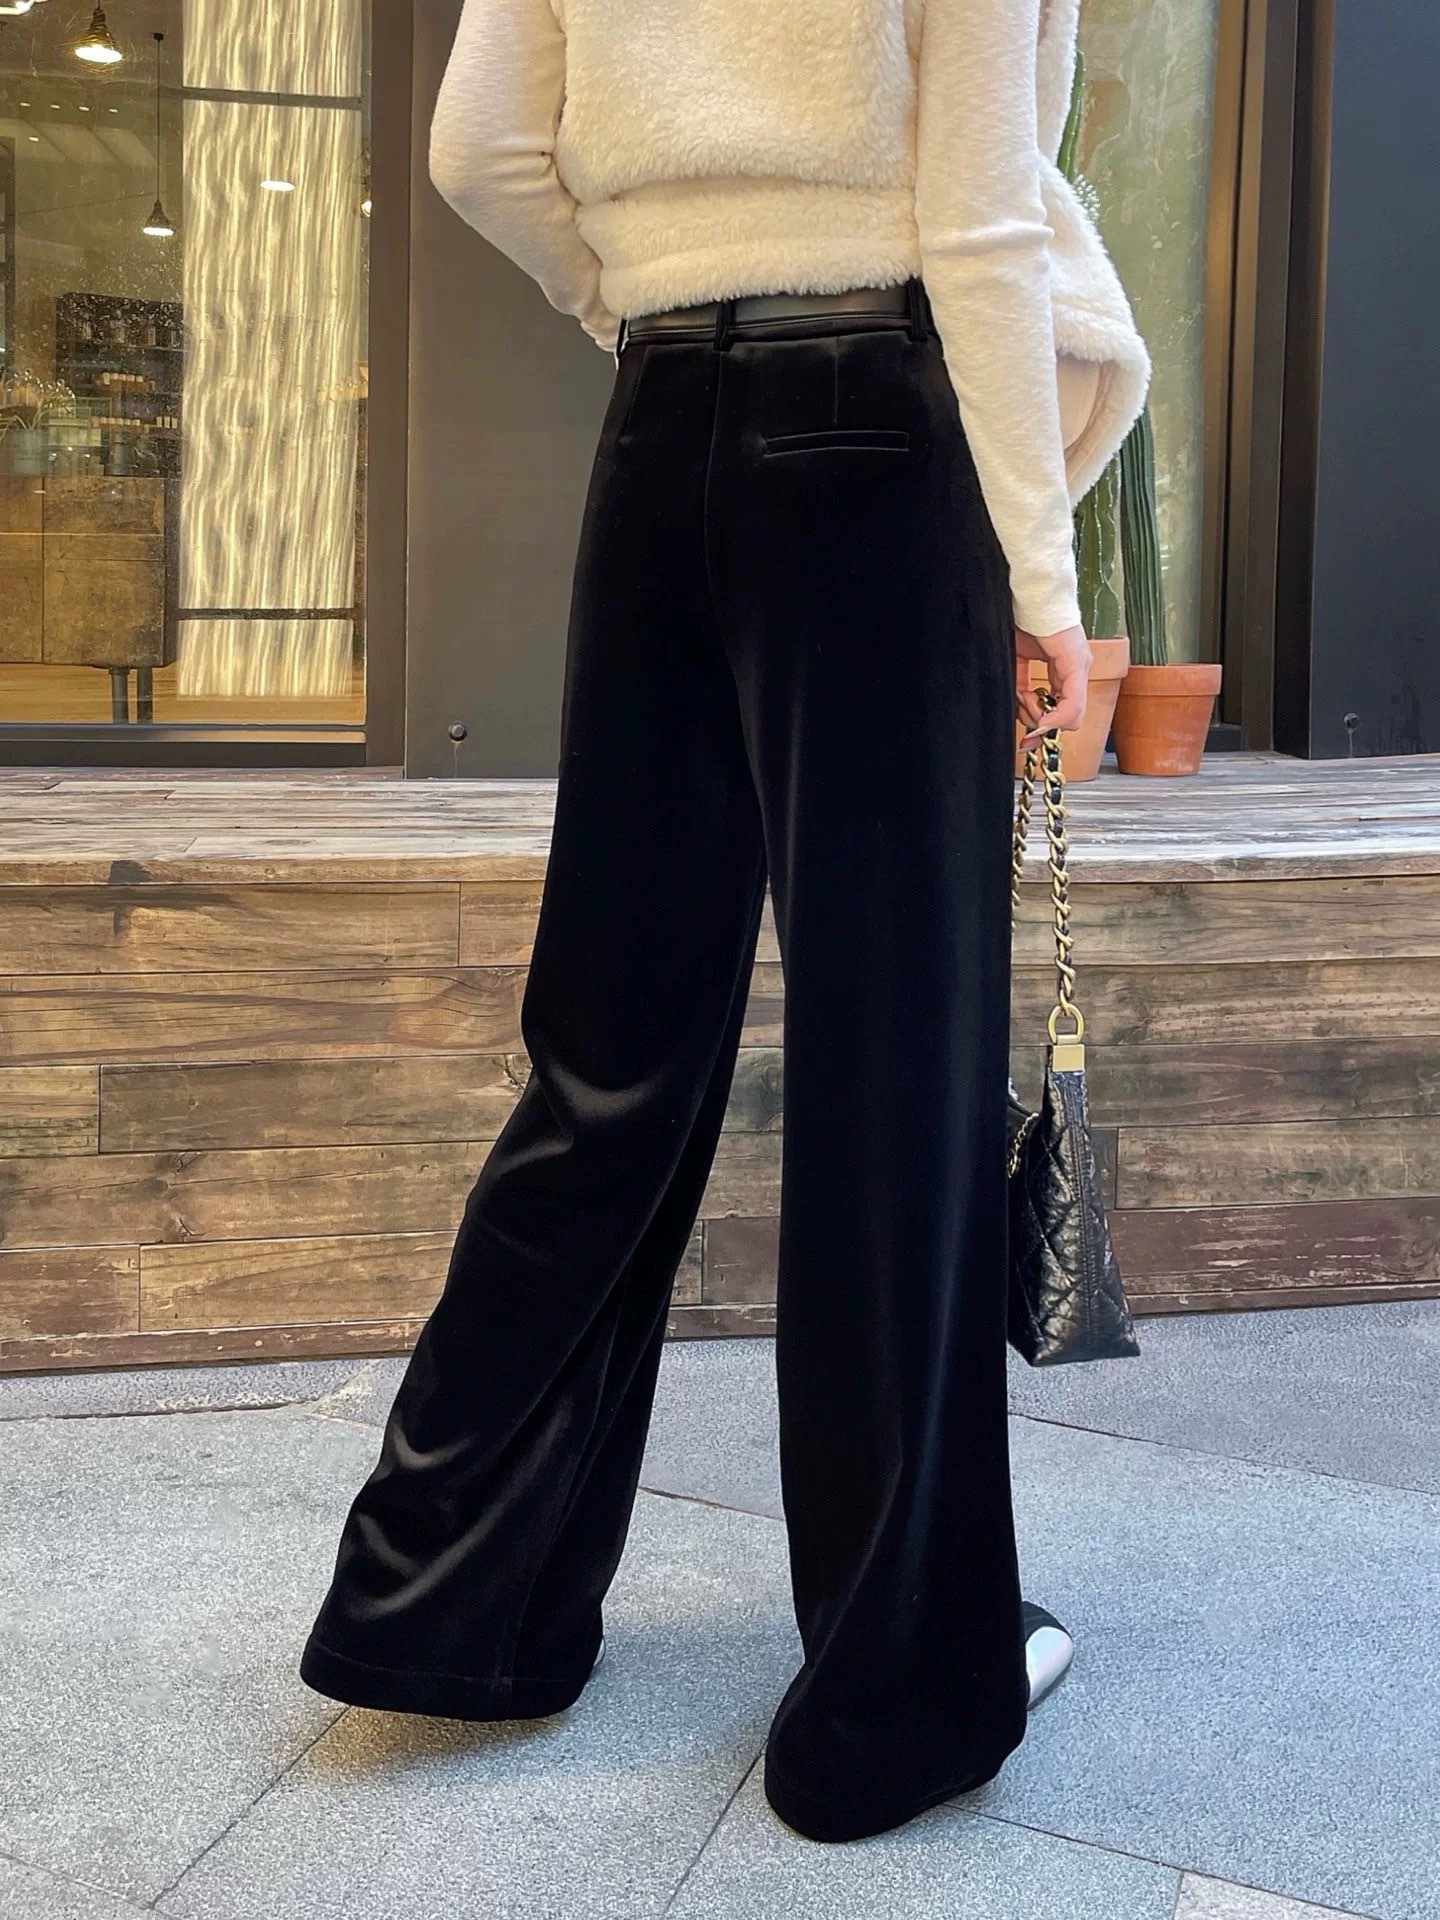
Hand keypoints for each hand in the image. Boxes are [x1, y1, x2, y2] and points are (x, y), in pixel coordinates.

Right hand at [1015, 624, 1090, 743]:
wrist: (1023, 595)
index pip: (1062, 709)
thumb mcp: (1017, 665)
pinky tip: (1041, 720)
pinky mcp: (1074, 663)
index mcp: (1063, 670)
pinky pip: (1071, 703)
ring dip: (1041, 718)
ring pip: (1072, 715)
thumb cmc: (1019, 622)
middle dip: (1042, 729)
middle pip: (1069, 718)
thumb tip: (1026, 716)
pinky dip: (1056, 717)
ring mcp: (1078, 666)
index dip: (1043, 728)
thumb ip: (1022, 689)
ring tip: (1022, 701)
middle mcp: (1076, 670)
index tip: (1025, 741)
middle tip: (1025, 738)